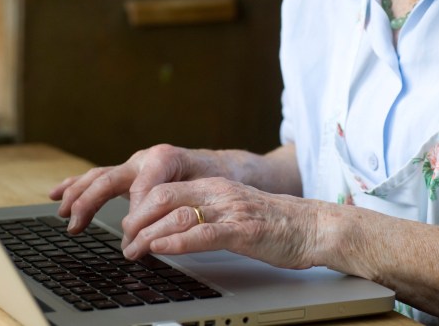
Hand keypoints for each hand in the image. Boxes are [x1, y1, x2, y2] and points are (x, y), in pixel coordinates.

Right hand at [49, 144, 223, 232]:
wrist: (220, 167)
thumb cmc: (214, 179)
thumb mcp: (204, 191)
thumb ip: (179, 203)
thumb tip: (154, 226)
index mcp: (163, 159)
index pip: (140, 191)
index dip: (134, 218)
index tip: (131, 241)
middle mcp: (144, 158)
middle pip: (109, 179)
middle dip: (89, 202)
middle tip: (74, 226)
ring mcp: (134, 164)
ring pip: (99, 176)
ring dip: (77, 194)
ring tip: (62, 213)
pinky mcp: (129, 173)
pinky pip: (98, 177)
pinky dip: (77, 184)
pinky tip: (57, 193)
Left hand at [119, 177, 319, 269]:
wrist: (315, 226)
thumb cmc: (276, 224)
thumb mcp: (234, 211)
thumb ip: (206, 214)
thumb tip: (171, 230)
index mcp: (215, 186)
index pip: (165, 188)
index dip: (139, 207)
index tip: (126, 228)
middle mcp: (219, 193)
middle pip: (163, 197)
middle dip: (136, 220)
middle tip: (123, 241)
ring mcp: (231, 210)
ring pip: (178, 214)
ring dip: (149, 235)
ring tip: (133, 251)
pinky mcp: (244, 231)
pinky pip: (204, 233)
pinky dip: (177, 241)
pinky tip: (160, 249)